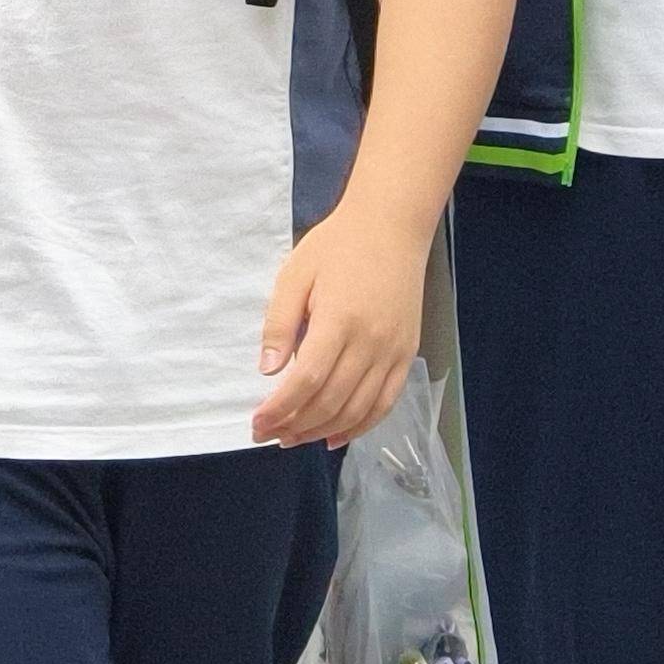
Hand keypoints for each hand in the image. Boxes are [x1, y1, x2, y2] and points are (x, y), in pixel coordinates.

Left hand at [253, 202, 423, 446]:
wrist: (391, 226)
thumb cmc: (337, 245)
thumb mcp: (296, 273)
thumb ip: (280, 322)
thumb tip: (268, 370)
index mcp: (339, 320)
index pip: (307, 381)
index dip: (280, 409)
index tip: (257, 423)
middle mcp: (371, 342)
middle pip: (331, 402)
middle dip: (296, 425)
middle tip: (269, 434)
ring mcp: (394, 352)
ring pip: (358, 409)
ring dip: (323, 431)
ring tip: (294, 438)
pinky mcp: (407, 354)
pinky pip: (385, 403)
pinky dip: (361, 426)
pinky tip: (336, 436)